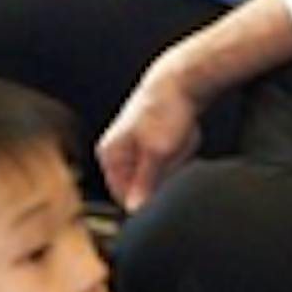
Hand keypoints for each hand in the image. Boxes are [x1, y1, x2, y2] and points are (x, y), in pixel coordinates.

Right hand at [97, 61, 205, 212]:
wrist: (181, 80)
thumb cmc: (164, 110)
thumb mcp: (157, 152)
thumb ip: (145, 183)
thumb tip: (135, 210)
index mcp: (109, 155)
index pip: (125, 198)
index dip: (149, 196)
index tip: (168, 183)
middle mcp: (117, 153)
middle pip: (143, 187)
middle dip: (164, 175)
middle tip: (174, 152)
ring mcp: (135, 147)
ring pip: (159, 175)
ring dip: (174, 164)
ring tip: (177, 141)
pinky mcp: (151, 143)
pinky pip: (169, 162)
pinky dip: (180, 155)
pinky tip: (181, 138)